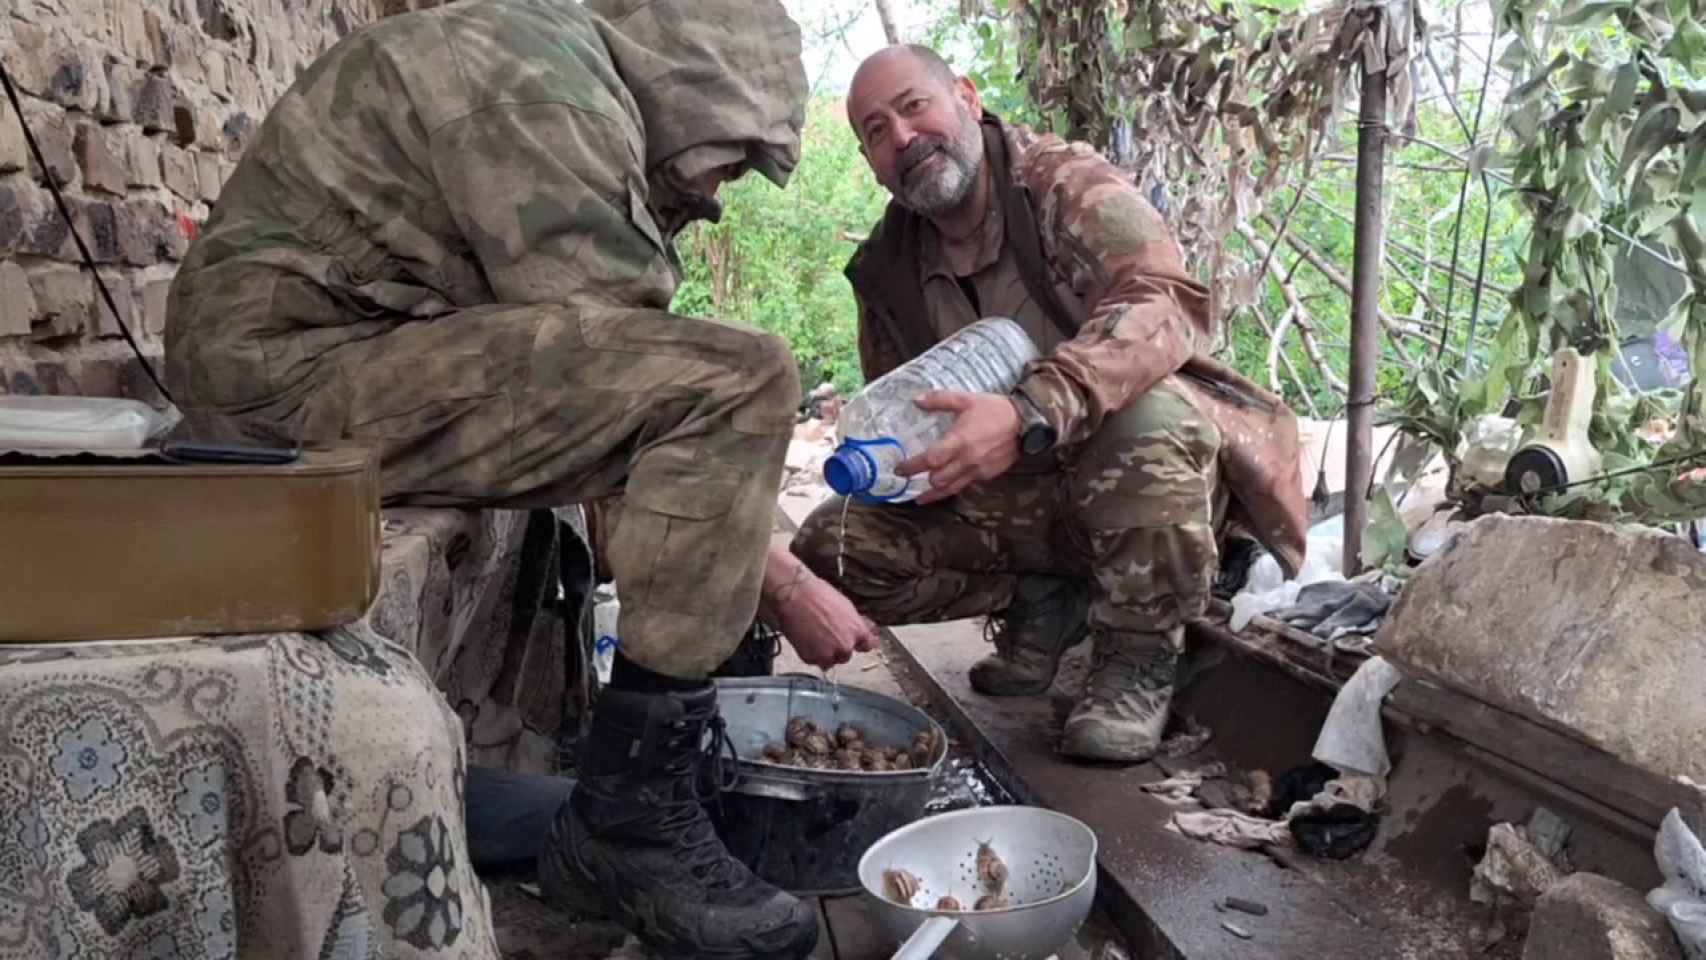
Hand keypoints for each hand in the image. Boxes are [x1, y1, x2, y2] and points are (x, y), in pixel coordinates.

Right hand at [771, 569, 880, 668]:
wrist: (794, 595)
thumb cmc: (817, 594)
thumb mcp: (846, 605)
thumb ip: (856, 622)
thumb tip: (865, 628)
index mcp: (857, 632)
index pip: (868, 646)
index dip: (860, 642)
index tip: (856, 642)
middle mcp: (845, 646)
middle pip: (846, 655)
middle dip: (839, 647)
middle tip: (827, 634)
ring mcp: (827, 654)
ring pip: (830, 661)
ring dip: (825, 653)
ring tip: (814, 636)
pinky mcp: (810, 658)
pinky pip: (814, 661)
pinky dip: (810, 653)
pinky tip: (806, 638)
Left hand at [896, 391, 1021, 504]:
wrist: (1026, 423)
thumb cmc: (996, 410)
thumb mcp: (966, 399)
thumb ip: (939, 400)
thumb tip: (916, 400)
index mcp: (959, 441)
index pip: (930, 460)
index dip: (912, 466)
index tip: (899, 468)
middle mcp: (967, 460)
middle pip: (937, 479)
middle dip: (922, 481)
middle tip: (909, 480)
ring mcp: (977, 470)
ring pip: (950, 489)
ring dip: (934, 493)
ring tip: (921, 498)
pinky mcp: (986, 475)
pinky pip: (965, 486)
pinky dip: (952, 489)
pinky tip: (946, 488)